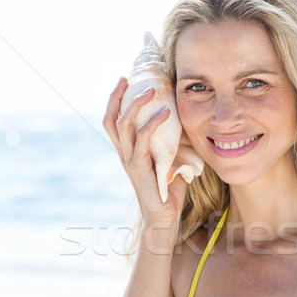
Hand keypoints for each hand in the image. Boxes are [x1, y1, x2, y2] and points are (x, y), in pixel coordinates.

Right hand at [102, 78, 187, 234]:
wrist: (163, 219)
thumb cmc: (167, 192)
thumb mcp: (167, 161)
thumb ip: (168, 144)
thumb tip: (184, 124)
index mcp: (127, 152)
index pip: (113, 121)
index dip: (114, 100)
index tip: (124, 80)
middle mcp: (124, 154)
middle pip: (111, 119)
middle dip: (118, 95)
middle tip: (131, 77)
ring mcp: (130, 162)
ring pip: (124, 126)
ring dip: (136, 104)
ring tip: (151, 89)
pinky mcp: (141, 170)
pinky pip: (142, 141)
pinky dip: (153, 124)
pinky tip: (165, 113)